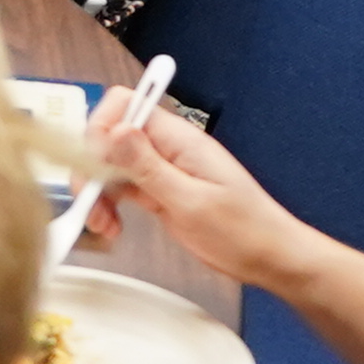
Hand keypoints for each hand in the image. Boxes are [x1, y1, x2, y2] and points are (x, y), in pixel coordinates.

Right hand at [73, 97, 314, 296]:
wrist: (270, 258)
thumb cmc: (244, 231)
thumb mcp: (192, 202)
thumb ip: (149, 167)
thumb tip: (115, 130)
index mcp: (180, 139)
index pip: (125, 105)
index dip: (101, 129)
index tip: (95, 165)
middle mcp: (168, 148)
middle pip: (110, 136)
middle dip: (93, 166)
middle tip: (92, 202)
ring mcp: (163, 170)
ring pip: (111, 164)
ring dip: (98, 191)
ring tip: (102, 223)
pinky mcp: (160, 192)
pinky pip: (123, 187)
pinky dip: (109, 204)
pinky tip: (112, 225)